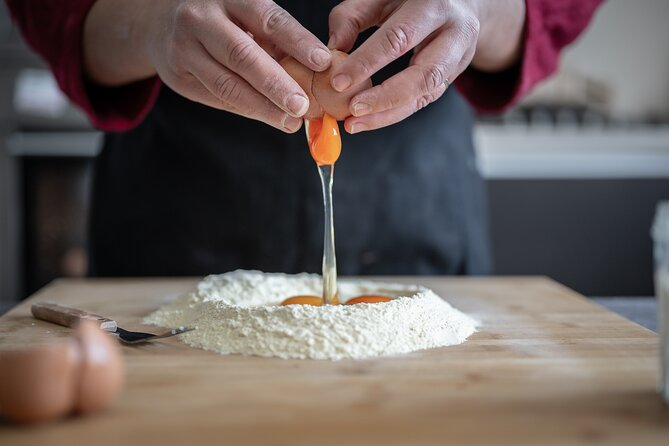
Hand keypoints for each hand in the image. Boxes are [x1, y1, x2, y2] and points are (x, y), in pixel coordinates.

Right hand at [85, 0, 332, 132]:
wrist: (161, 24)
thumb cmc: (222, 21)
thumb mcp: (246, 16)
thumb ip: (275, 41)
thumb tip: (315, 74)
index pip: (268, 19)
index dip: (297, 41)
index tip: (322, 62)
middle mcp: (202, 19)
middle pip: (242, 56)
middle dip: (276, 84)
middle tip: (302, 106)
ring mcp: (184, 49)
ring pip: (227, 85)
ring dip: (262, 107)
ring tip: (290, 121)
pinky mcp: (178, 78)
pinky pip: (217, 98)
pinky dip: (246, 109)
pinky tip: (268, 117)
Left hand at [326, 0, 523, 132]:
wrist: (458, 2)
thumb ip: (352, 17)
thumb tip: (332, 51)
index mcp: (433, 5)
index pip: (398, 39)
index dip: (366, 63)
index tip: (338, 83)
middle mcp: (455, 32)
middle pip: (423, 74)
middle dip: (384, 97)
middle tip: (352, 110)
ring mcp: (459, 57)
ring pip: (427, 93)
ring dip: (388, 113)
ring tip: (356, 123)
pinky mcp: (453, 76)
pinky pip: (424, 100)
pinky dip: (394, 113)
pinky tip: (370, 120)